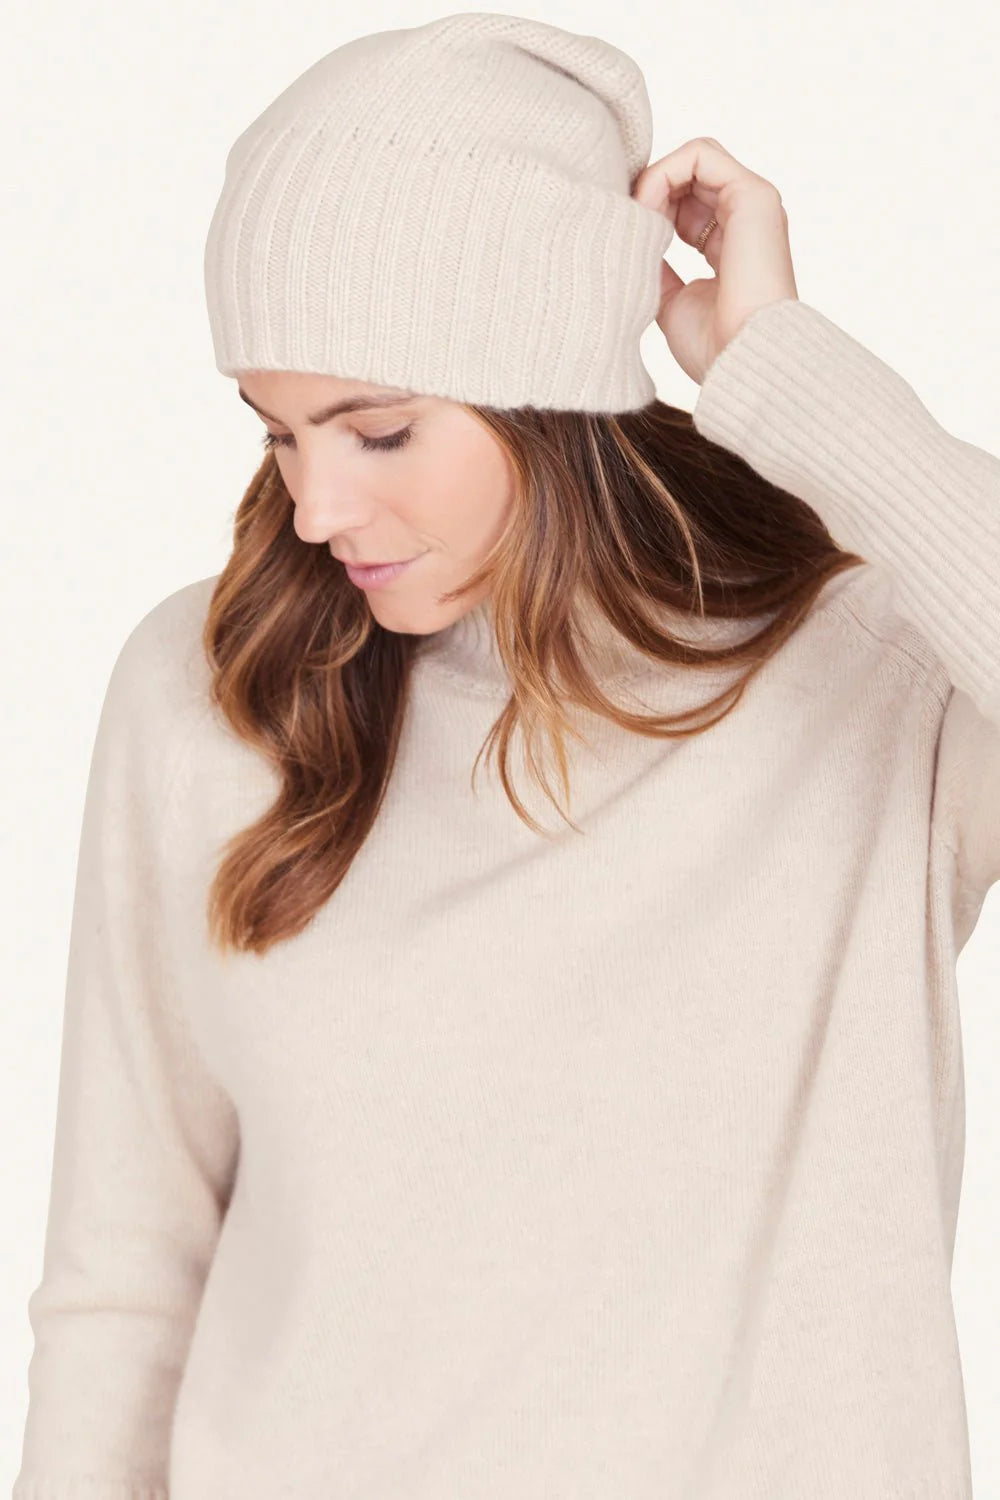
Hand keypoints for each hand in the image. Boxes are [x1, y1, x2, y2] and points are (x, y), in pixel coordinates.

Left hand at [631, 136, 798, 384]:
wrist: (742, 361)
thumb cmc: (713, 347)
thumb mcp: (672, 303)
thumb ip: (658, 269)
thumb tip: (634, 244)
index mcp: (731, 246)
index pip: (686, 205)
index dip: (651, 210)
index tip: (625, 237)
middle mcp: (745, 219)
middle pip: (688, 177)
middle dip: (650, 192)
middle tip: (623, 223)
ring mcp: (752, 203)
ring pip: (694, 160)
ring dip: (653, 181)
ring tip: (634, 220)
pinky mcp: (753, 194)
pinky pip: (699, 156)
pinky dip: (664, 173)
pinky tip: (647, 208)